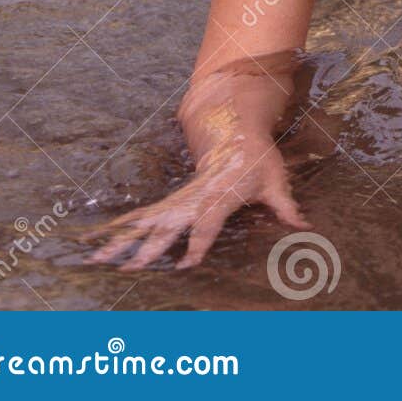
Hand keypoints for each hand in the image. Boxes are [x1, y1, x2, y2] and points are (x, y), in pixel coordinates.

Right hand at [83, 136, 309, 270]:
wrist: (234, 132)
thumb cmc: (258, 159)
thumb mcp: (276, 180)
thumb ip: (287, 206)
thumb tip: (306, 225)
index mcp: (219, 196)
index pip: (208, 223)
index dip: (198, 243)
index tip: (186, 264)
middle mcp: (194, 200)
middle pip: (169, 227)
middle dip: (151, 248)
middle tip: (133, 269)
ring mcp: (178, 200)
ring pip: (146, 223)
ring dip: (121, 242)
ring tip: (96, 259)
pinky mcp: (170, 202)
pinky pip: (141, 217)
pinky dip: (118, 229)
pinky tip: (95, 243)